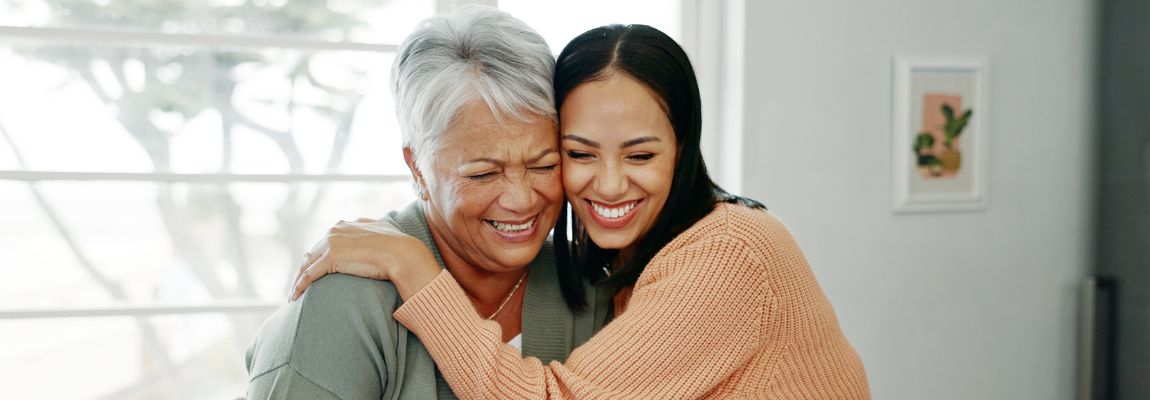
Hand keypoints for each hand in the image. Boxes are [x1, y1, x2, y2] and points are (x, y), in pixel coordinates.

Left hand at [289, 218, 437, 301]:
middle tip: (301, 284)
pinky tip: (294, 297)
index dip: (319, 256)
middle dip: (306, 267)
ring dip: (298, 279)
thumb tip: (368, 224)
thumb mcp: (382, 228)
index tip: (317, 268)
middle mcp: (333, 231)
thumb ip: (370, 226)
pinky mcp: (331, 259)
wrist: (402, 254)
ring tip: (295, 294)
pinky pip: (308, 275)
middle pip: (312, 252)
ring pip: (307, 264)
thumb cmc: (397, 244)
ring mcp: (331, 244)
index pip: (324, 242)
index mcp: (344, 225)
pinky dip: (299, 286)